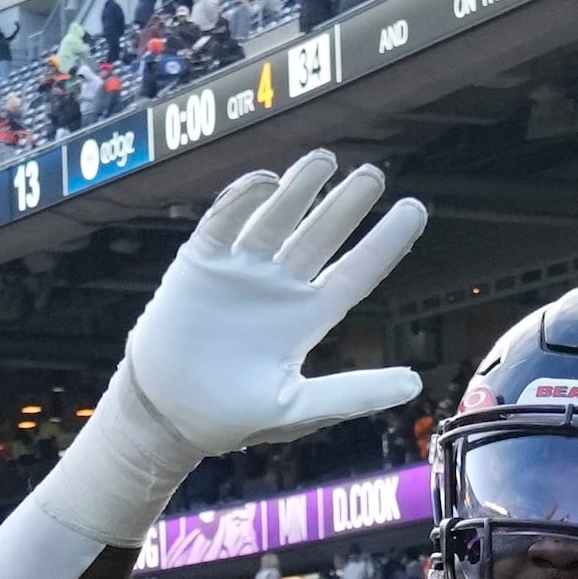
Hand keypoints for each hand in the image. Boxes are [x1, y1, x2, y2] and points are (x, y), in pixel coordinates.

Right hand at [49, 151, 431, 539]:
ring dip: (299, 188)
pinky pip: (226, 222)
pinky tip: (266, 181)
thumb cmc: (228, 418)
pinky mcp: (202, 262)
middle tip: (373, 174)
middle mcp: (280, 286)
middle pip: (322, 234)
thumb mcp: (296, 408)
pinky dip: (243, 199)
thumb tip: (414, 383)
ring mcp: (241, 270)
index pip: (356, 271)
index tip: (414, 208)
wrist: (163, 416)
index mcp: (307, 317)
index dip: (385, 241)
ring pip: (278, 218)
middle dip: (346, 204)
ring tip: (323, 160)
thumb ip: (352, 393)